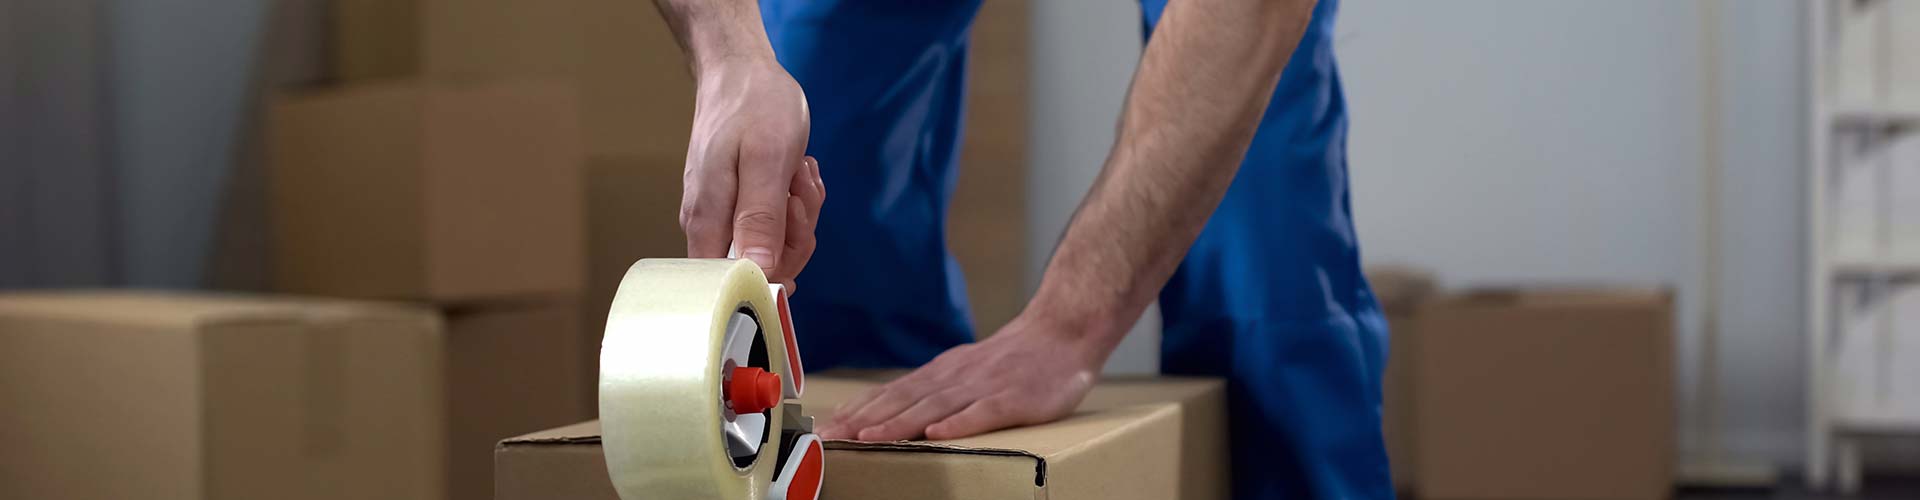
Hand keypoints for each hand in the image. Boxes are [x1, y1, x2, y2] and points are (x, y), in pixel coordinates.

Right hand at [680, 58, 822, 289]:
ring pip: (775, 245)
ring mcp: (723, 216)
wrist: (740, 69)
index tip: (792, 222)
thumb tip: (758, 272)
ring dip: (800, 212)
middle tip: (798, 188)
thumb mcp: (767, 159)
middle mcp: (709, 227)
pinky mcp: (738, 204)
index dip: (777, 269)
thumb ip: (761, 218)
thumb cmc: (753, 105)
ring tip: (797, 171)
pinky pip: (775, 223)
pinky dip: (794, 201)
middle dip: (796, 233)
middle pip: (763, 268)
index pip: (739, 283)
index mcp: (708, 223)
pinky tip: (796, 172)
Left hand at [817, 314, 1105, 440]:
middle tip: (831, 438)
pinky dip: (958, 424)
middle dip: (863, 420)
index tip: (826, 428)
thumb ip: (933, 390)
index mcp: (940, 374)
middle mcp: (953, 378)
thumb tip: (891, 411)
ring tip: (867, 438)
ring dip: (897, 423)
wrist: (1062, 331)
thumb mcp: (966, 370)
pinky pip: (982, 412)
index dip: (857, 411)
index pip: (890, 393)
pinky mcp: (1013, 398)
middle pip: (901, 401)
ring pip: (932, 407)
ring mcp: (983, 387)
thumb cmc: (1013, 360)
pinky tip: (936, 435)